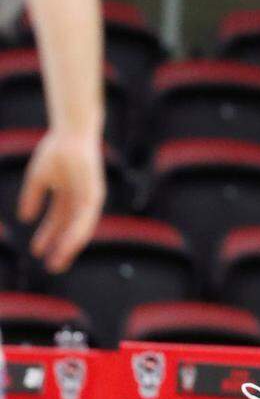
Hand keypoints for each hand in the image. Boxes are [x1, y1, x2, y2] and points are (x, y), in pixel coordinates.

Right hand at [18, 129, 104, 272]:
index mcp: (70, 193)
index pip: (61, 220)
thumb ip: (33, 196)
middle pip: (72, 228)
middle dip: (61, 247)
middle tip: (52, 267)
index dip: (50, 236)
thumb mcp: (39, 177)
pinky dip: (76, 234)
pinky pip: (86, 219)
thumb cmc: (56, 149)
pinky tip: (67, 246)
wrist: (72, 131)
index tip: (39, 252)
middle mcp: (82, 197)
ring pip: (81, 228)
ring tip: (58, 263)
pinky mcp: (95, 195)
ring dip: (69, 247)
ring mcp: (90, 196)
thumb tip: (25, 217)